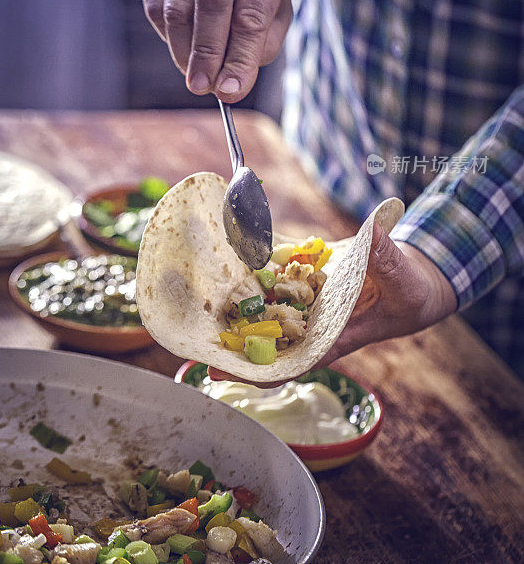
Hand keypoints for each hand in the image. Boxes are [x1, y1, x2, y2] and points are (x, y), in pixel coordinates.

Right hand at [140, 0, 292, 101]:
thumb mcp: (273, 22)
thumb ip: (255, 52)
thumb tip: (226, 88)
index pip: (251, 13)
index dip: (240, 57)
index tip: (231, 90)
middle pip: (211, 0)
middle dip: (207, 52)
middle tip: (203, 88)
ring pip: (177, 6)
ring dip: (184, 50)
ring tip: (196, 75)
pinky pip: (155, 5)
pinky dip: (167, 35)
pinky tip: (183, 45)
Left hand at [209, 223, 457, 383]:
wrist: (413, 278)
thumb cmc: (411, 292)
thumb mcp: (404, 280)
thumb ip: (386, 261)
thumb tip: (372, 235)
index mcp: (335, 335)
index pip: (292, 361)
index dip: (258, 371)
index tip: (225, 373)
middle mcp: (315, 321)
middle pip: (270, 341)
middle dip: (236, 345)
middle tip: (196, 347)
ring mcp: (309, 300)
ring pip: (268, 309)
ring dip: (239, 309)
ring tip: (202, 308)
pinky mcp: (308, 277)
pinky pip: (278, 276)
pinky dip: (258, 271)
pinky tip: (231, 260)